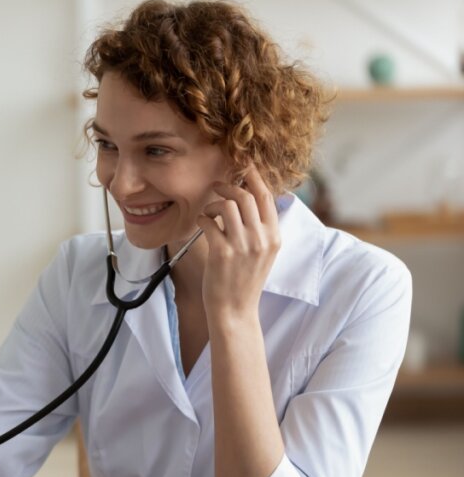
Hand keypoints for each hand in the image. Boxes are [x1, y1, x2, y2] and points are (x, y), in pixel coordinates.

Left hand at [196, 165, 280, 322]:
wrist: (235, 310)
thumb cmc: (244, 281)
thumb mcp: (263, 253)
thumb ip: (260, 229)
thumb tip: (248, 200)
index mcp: (274, 237)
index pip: (266, 197)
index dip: (254, 177)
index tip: (244, 166)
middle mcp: (261, 238)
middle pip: (245, 196)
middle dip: (228, 186)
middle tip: (217, 186)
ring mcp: (242, 245)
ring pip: (227, 205)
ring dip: (213, 205)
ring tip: (209, 213)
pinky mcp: (222, 252)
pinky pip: (208, 221)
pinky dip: (202, 219)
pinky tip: (201, 224)